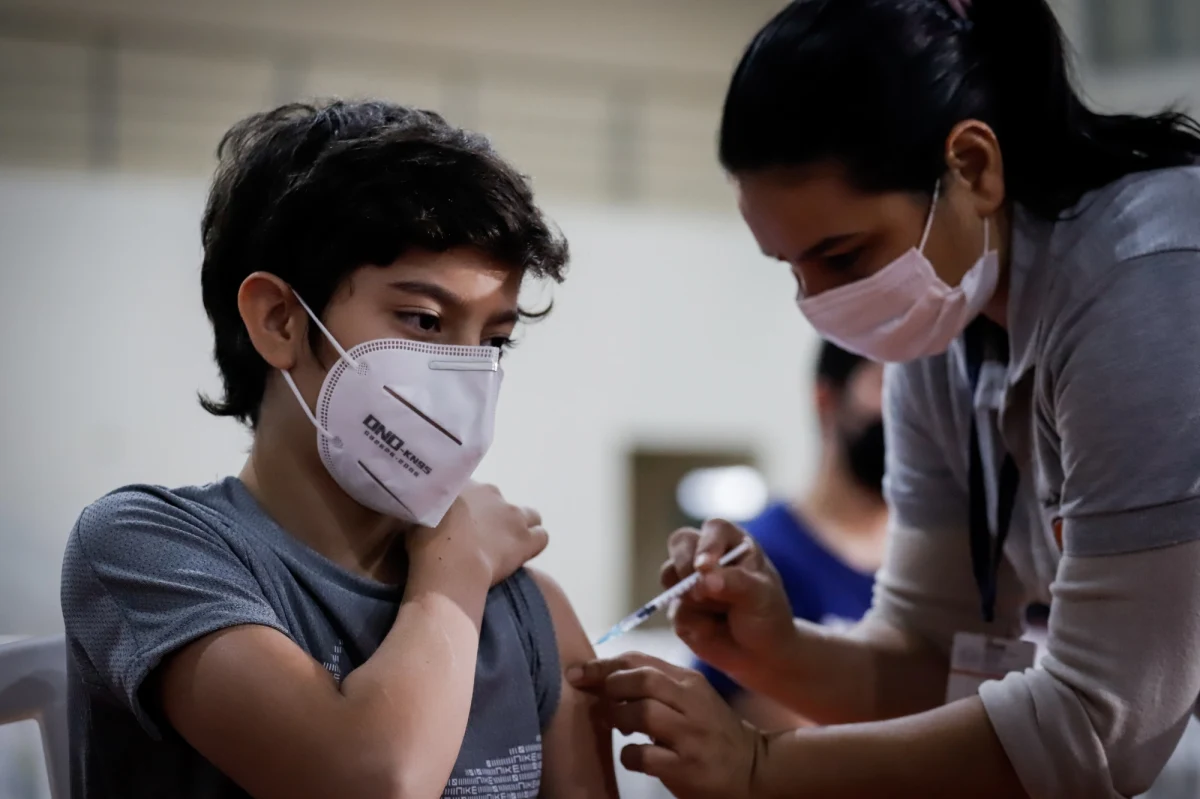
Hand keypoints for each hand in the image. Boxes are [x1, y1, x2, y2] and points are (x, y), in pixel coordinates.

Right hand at [409, 481, 547, 585]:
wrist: (449, 561)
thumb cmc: (425, 539)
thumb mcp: (417, 513)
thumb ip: (425, 505)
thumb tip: (420, 505)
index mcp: (467, 484)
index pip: (474, 490)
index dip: (470, 507)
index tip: (461, 522)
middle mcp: (494, 494)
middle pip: (501, 503)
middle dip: (496, 517)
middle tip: (481, 537)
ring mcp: (514, 516)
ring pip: (530, 516)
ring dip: (520, 527)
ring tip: (506, 546)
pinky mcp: (527, 540)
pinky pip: (542, 537)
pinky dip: (533, 544)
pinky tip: (522, 555)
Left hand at [568, 653, 763, 798]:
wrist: (753, 768)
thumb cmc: (712, 730)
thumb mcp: (691, 698)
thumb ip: (656, 685)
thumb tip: (605, 679)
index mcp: (688, 681)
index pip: (640, 661)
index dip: (604, 665)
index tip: (579, 672)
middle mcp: (691, 703)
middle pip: (641, 680)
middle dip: (611, 687)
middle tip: (601, 701)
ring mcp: (690, 735)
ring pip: (642, 713)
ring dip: (619, 719)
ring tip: (618, 727)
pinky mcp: (686, 767)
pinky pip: (644, 756)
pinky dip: (629, 755)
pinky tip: (634, 756)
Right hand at [662, 520, 796, 690]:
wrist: (761, 653)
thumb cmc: (767, 614)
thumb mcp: (760, 596)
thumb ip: (734, 582)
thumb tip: (702, 578)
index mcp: (732, 543)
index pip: (714, 529)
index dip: (707, 545)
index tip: (705, 567)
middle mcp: (707, 556)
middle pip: (680, 542)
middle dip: (685, 566)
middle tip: (699, 591)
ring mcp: (688, 580)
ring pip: (670, 575)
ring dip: (691, 598)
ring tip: (720, 612)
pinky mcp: (679, 607)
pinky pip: (673, 611)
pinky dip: (693, 623)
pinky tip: (714, 629)